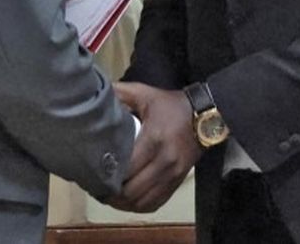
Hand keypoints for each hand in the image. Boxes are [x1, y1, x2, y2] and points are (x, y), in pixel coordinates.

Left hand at [104, 82, 202, 212]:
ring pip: (142, 202)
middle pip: (132, 191)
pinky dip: (139, 206)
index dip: (108, 176)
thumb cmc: (171, 106)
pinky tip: (127, 201)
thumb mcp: (145, 94)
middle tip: (97, 187)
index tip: (92, 174)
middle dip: (112, 193)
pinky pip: (156, 203)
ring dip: (123, 203)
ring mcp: (172, 175)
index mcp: (153, 140)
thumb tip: (93, 93)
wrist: (206, 116)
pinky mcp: (177, 182)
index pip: (127, 168)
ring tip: (109, 196)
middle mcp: (164, 161)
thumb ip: (120, 93)